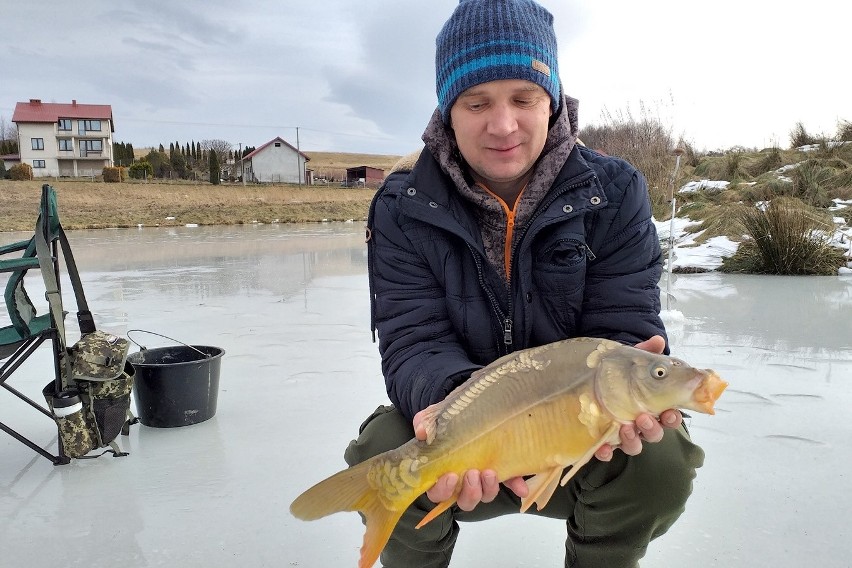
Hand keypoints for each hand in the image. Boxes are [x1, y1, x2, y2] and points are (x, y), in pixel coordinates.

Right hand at [413, 405, 528, 509]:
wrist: (469, 408)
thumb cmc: (447, 420)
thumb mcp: (433, 418)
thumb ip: (425, 424)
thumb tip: (422, 432)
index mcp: (442, 475)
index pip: (438, 493)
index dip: (442, 490)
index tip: (449, 476)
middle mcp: (463, 482)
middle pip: (465, 501)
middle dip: (470, 492)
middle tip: (472, 473)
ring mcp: (483, 479)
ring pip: (485, 496)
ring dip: (488, 489)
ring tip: (490, 472)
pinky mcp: (502, 470)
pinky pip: (510, 483)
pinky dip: (516, 486)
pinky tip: (521, 488)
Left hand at [594, 335, 682, 460]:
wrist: (581, 378)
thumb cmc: (613, 373)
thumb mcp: (627, 361)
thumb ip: (643, 353)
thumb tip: (658, 341)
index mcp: (649, 405)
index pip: (668, 416)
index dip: (673, 418)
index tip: (670, 413)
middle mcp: (638, 422)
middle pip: (653, 434)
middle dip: (652, 429)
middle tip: (643, 418)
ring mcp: (620, 433)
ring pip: (634, 445)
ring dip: (632, 441)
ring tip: (624, 428)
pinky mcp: (601, 440)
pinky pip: (606, 452)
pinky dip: (606, 452)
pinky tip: (602, 448)